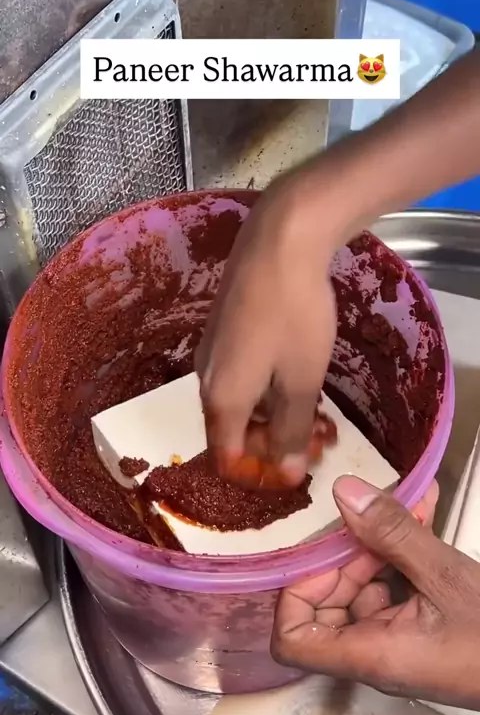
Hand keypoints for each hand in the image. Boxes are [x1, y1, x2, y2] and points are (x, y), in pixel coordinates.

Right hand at [196, 175, 336, 486]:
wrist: (279, 241)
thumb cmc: (293, 315)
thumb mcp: (300, 380)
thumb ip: (291, 431)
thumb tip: (286, 473)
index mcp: (220, 400)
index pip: (227, 458)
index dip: (260, 472)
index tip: (297, 465)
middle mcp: (204, 380)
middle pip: (230, 431)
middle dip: (271, 443)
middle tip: (317, 438)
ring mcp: (211, 352)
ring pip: (237, 402)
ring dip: (272, 415)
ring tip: (315, 411)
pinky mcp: (222, 331)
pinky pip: (238, 376)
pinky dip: (265, 388)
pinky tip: (296, 375)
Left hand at [272, 476, 479, 709]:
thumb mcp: (445, 576)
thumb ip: (391, 533)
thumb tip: (343, 492)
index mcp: (370, 655)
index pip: (291, 641)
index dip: (294, 594)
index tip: (324, 553)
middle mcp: (375, 654)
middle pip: (325, 606)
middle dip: (347, 554)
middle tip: (374, 519)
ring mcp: (398, 643)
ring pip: (365, 588)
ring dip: (382, 542)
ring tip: (412, 501)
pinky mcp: (421, 630)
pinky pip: (396, 588)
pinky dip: (404, 552)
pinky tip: (426, 512)